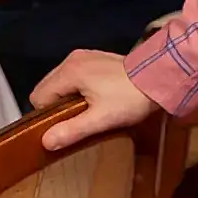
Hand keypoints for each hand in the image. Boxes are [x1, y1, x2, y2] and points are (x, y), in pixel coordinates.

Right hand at [31, 50, 156, 151]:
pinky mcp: (96, 58)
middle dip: (58, 106)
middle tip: (79, 120)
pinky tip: (97, 98)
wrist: (160, 77)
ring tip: (90, 110)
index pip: (38, 97)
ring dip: (69, 98)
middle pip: (48, 88)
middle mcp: (73, 59)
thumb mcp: (100, 119)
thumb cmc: (130, 98)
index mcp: (69, 71)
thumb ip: (71, 130)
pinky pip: (75, 76)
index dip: (48, 115)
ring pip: (61, 82)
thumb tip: (45, 141)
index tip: (66, 126)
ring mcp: (85, 56)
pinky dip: (79, 88)